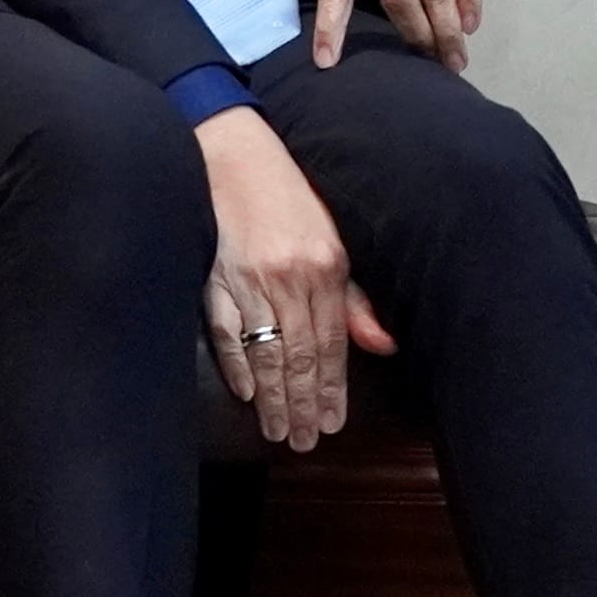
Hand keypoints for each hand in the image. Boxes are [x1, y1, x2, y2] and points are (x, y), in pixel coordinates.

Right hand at [197, 106, 393, 447]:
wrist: (232, 154)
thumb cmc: (287, 196)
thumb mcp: (333, 236)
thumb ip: (353, 295)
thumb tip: (382, 344)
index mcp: (326, 265)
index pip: (334, 341)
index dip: (334, 386)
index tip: (334, 422)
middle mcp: (290, 277)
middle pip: (301, 355)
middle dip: (306, 403)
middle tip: (307, 441)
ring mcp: (250, 281)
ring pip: (266, 353)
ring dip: (275, 397)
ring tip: (282, 431)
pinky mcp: (215, 280)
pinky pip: (228, 334)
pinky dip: (238, 368)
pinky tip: (249, 395)